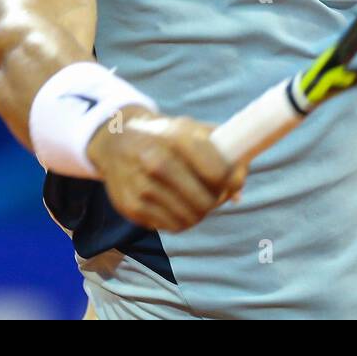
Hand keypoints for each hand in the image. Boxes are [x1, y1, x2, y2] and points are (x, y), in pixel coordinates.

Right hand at [86, 106, 247, 231]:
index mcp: (177, 138)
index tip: (232, 182)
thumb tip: (239, 189)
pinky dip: (180, 220)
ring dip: (199, 213)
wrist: (117, 141)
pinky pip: (171, 226)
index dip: (231, 182)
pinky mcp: (131, 207)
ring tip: (197, 200)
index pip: (218, 173)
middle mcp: (156, 162)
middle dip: (216, 201)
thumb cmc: (165, 136)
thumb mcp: (193, 129)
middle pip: (205, 201)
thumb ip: (223, 151)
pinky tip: (177, 205)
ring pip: (190, 218)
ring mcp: (142, 187)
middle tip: (215, 195)